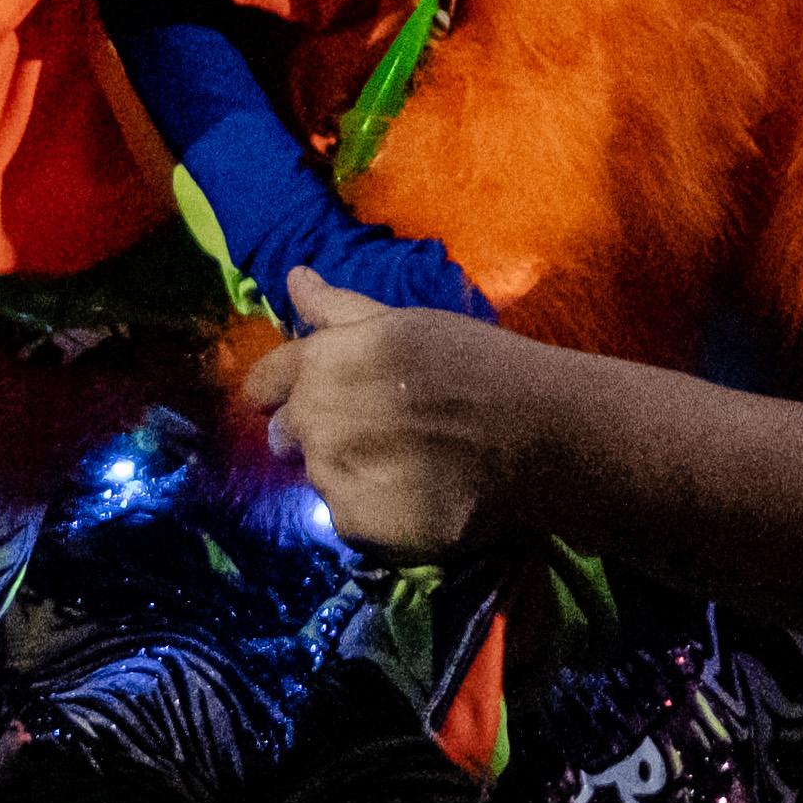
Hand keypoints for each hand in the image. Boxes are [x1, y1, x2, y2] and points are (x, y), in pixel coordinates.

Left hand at [241, 272, 517, 558]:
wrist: (539, 437)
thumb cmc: (478, 365)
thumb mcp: (407, 323)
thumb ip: (338, 308)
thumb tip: (292, 278)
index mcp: (323, 360)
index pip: (264, 383)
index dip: (283, 389)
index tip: (317, 396)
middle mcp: (315, 417)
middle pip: (285, 434)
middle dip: (318, 432)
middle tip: (380, 431)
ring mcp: (333, 474)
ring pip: (316, 476)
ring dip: (346, 471)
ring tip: (406, 463)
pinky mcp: (358, 524)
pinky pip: (344, 517)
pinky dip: (371, 509)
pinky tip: (413, 494)